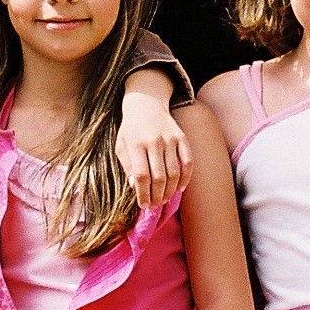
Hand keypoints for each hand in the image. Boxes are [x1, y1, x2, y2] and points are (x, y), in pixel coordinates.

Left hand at [115, 90, 192, 207]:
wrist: (146, 103)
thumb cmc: (130, 129)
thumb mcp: (121, 146)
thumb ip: (127, 166)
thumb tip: (136, 187)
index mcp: (136, 144)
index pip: (141, 175)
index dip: (143, 194)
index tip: (143, 205)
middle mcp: (154, 141)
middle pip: (159, 177)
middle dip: (157, 196)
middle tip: (155, 205)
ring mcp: (170, 139)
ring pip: (174, 172)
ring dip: (170, 191)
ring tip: (165, 199)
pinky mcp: (182, 137)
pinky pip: (188, 162)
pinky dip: (186, 178)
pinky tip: (180, 188)